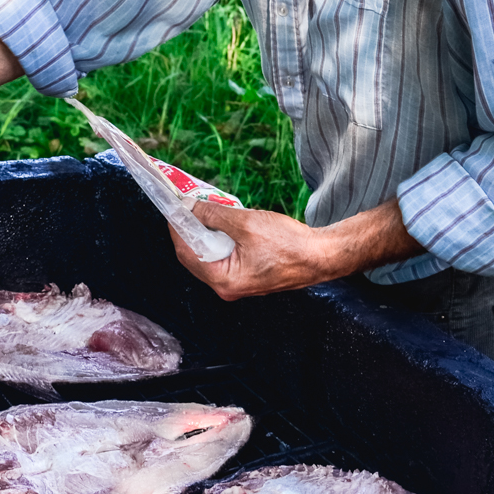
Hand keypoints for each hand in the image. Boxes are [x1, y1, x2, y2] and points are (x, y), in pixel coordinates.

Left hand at [168, 196, 420, 300]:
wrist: (321, 256)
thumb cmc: (289, 244)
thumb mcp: (246, 223)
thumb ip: (214, 216)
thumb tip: (189, 208)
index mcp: (224, 280)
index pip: (186, 253)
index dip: (176, 229)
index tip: (172, 208)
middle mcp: (227, 287)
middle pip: (195, 256)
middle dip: (191, 230)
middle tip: (188, 206)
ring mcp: (238, 284)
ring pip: (209, 255)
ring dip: (206, 233)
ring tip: (207, 211)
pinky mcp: (247, 276)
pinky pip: (224, 256)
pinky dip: (220, 239)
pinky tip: (226, 223)